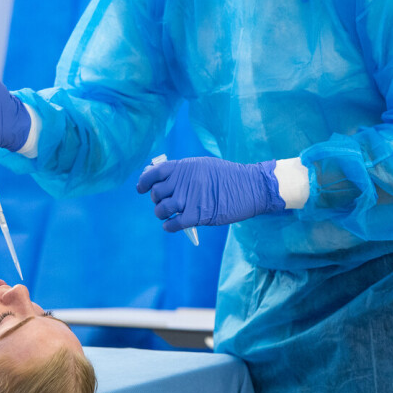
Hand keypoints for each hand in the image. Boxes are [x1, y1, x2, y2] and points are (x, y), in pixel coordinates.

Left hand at [136, 157, 284, 230]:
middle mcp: (184, 181)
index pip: (154, 172)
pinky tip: (170, 226)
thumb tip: (158, 178)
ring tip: (167, 214)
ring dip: (161, 214)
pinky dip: (168, 226)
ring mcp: (191, 198)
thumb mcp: (202, 166)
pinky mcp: (198, 215)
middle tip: (162, 203)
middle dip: (156, 200)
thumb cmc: (228, 176)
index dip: (143, 181)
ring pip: (162, 209)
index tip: (140, 189)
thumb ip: (182, 172)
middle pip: (156, 193)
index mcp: (184, 166)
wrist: (251, 187)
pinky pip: (174, 223)